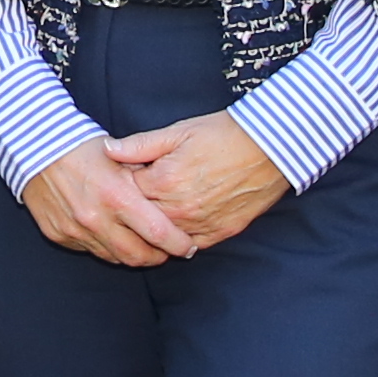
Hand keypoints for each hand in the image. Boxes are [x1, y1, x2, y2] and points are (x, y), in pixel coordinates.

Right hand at [17, 138, 190, 268]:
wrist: (32, 146)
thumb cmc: (80, 146)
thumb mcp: (118, 155)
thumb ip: (144, 178)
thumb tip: (171, 197)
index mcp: (116, 196)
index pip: (158, 233)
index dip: (177, 244)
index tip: (188, 246)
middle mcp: (95, 218)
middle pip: (138, 256)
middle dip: (158, 257)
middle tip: (166, 251)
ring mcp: (75, 230)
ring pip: (114, 257)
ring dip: (131, 254)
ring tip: (141, 244)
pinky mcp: (59, 235)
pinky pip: (89, 250)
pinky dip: (104, 246)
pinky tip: (109, 233)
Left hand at [102, 110, 287, 254]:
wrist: (270, 147)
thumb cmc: (223, 134)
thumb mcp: (178, 132)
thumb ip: (139, 145)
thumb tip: (107, 150)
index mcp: (163, 182)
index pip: (126, 193)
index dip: (121, 185)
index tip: (122, 179)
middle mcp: (179, 209)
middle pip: (141, 220)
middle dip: (134, 210)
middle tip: (134, 199)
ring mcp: (200, 224)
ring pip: (164, 237)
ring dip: (156, 228)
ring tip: (155, 213)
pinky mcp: (220, 233)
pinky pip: (191, 245)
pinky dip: (181, 238)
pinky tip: (177, 227)